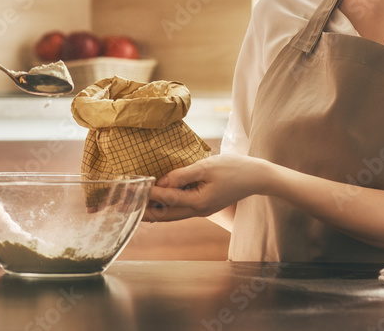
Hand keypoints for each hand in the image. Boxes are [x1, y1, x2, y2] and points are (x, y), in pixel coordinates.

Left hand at [144, 154, 269, 221]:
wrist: (256, 177)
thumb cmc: (233, 168)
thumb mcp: (206, 167)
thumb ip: (182, 175)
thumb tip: (162, 183)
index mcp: (199, 202)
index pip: (167, 199)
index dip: (149, 194)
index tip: (133, 189)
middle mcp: (198, 210)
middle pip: (166, 216)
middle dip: (145, 212)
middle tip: (126, 208)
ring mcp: (202, 210)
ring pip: (172, 215)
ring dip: (154, 211)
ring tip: (135, 207)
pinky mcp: (204, 205)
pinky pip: (180, 209)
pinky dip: (166, 207)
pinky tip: (157, 202)